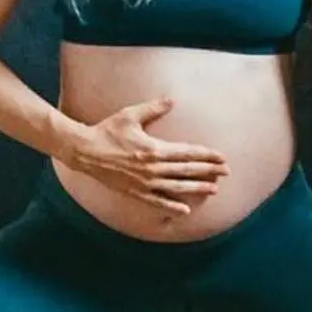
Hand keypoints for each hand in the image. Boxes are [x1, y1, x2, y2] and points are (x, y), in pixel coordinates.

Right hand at [69, 97, 230, 217]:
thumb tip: (172, 100)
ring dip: (197, 188)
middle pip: (187, 170)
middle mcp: (152, 168)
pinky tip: (186, 210)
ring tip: (214, 189)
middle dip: (209, 171)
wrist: (85, 151)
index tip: (221, 157)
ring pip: (177, 187)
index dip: (207, 155)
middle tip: (227, 172)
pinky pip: (157, 201)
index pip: (187, 153)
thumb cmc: (107, 130)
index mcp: (154, 148)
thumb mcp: (130, 115)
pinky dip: (172, 206)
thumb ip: (153, 108)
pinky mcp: (135, 192)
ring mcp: (145, 182)